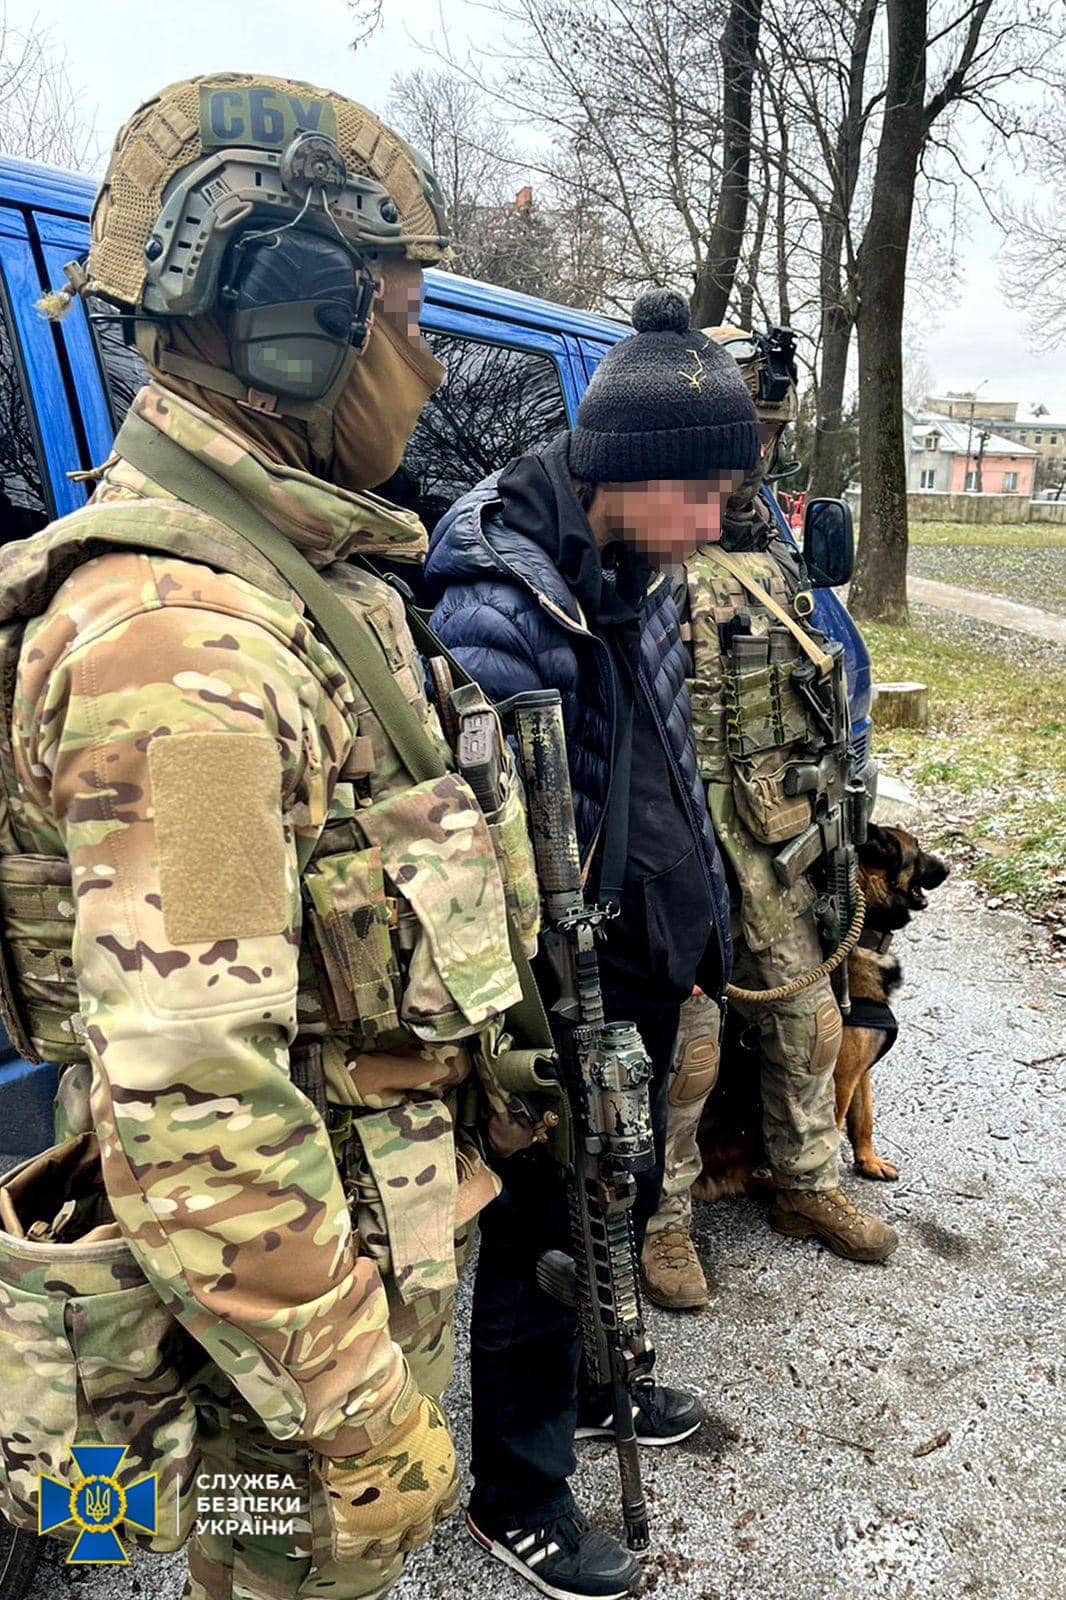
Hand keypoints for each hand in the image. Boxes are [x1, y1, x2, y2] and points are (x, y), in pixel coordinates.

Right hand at [318, 1394, 457, 1562]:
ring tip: (367, 1530)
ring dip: (379, 1541)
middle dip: (408, 1528)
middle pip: (419, 1533)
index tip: (426, 1504)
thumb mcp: (430, 1419)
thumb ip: (429, 1440)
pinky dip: (347, 1546)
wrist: (370, 1421)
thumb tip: (420, 1436)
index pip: (446, 1507)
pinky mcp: (357, 1531)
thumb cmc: (401, 1410)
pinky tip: (343, 1536)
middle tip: (394, 1520)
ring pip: (388, 1548)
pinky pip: (352, 1550)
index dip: (434, 1506)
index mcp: (443, 1482)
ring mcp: (390, 1524)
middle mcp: (422, 1509)